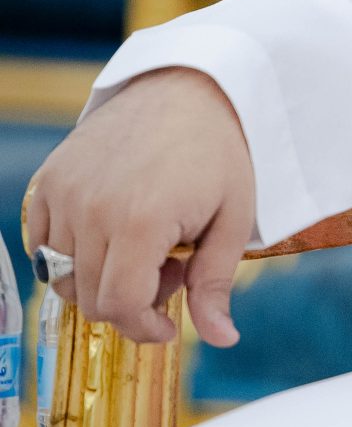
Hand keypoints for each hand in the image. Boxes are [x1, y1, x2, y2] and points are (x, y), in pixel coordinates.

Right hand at [23, 69, 256, 347]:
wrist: (186, 87)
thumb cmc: (218, 152)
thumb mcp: (232, 218)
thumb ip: (216, 284)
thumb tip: (222, 339)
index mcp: (140, 221)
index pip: (119, 306)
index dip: (143, 328)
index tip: (169, 325)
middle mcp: (92, 208)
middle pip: (91, 298)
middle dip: (133, 302)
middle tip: (173, 267)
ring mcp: (64, 192)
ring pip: (63, 277)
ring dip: (103, 279)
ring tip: (146, 246)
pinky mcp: (49, 180)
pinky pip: (43, 245)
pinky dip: (73, 255)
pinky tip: (114, 234)